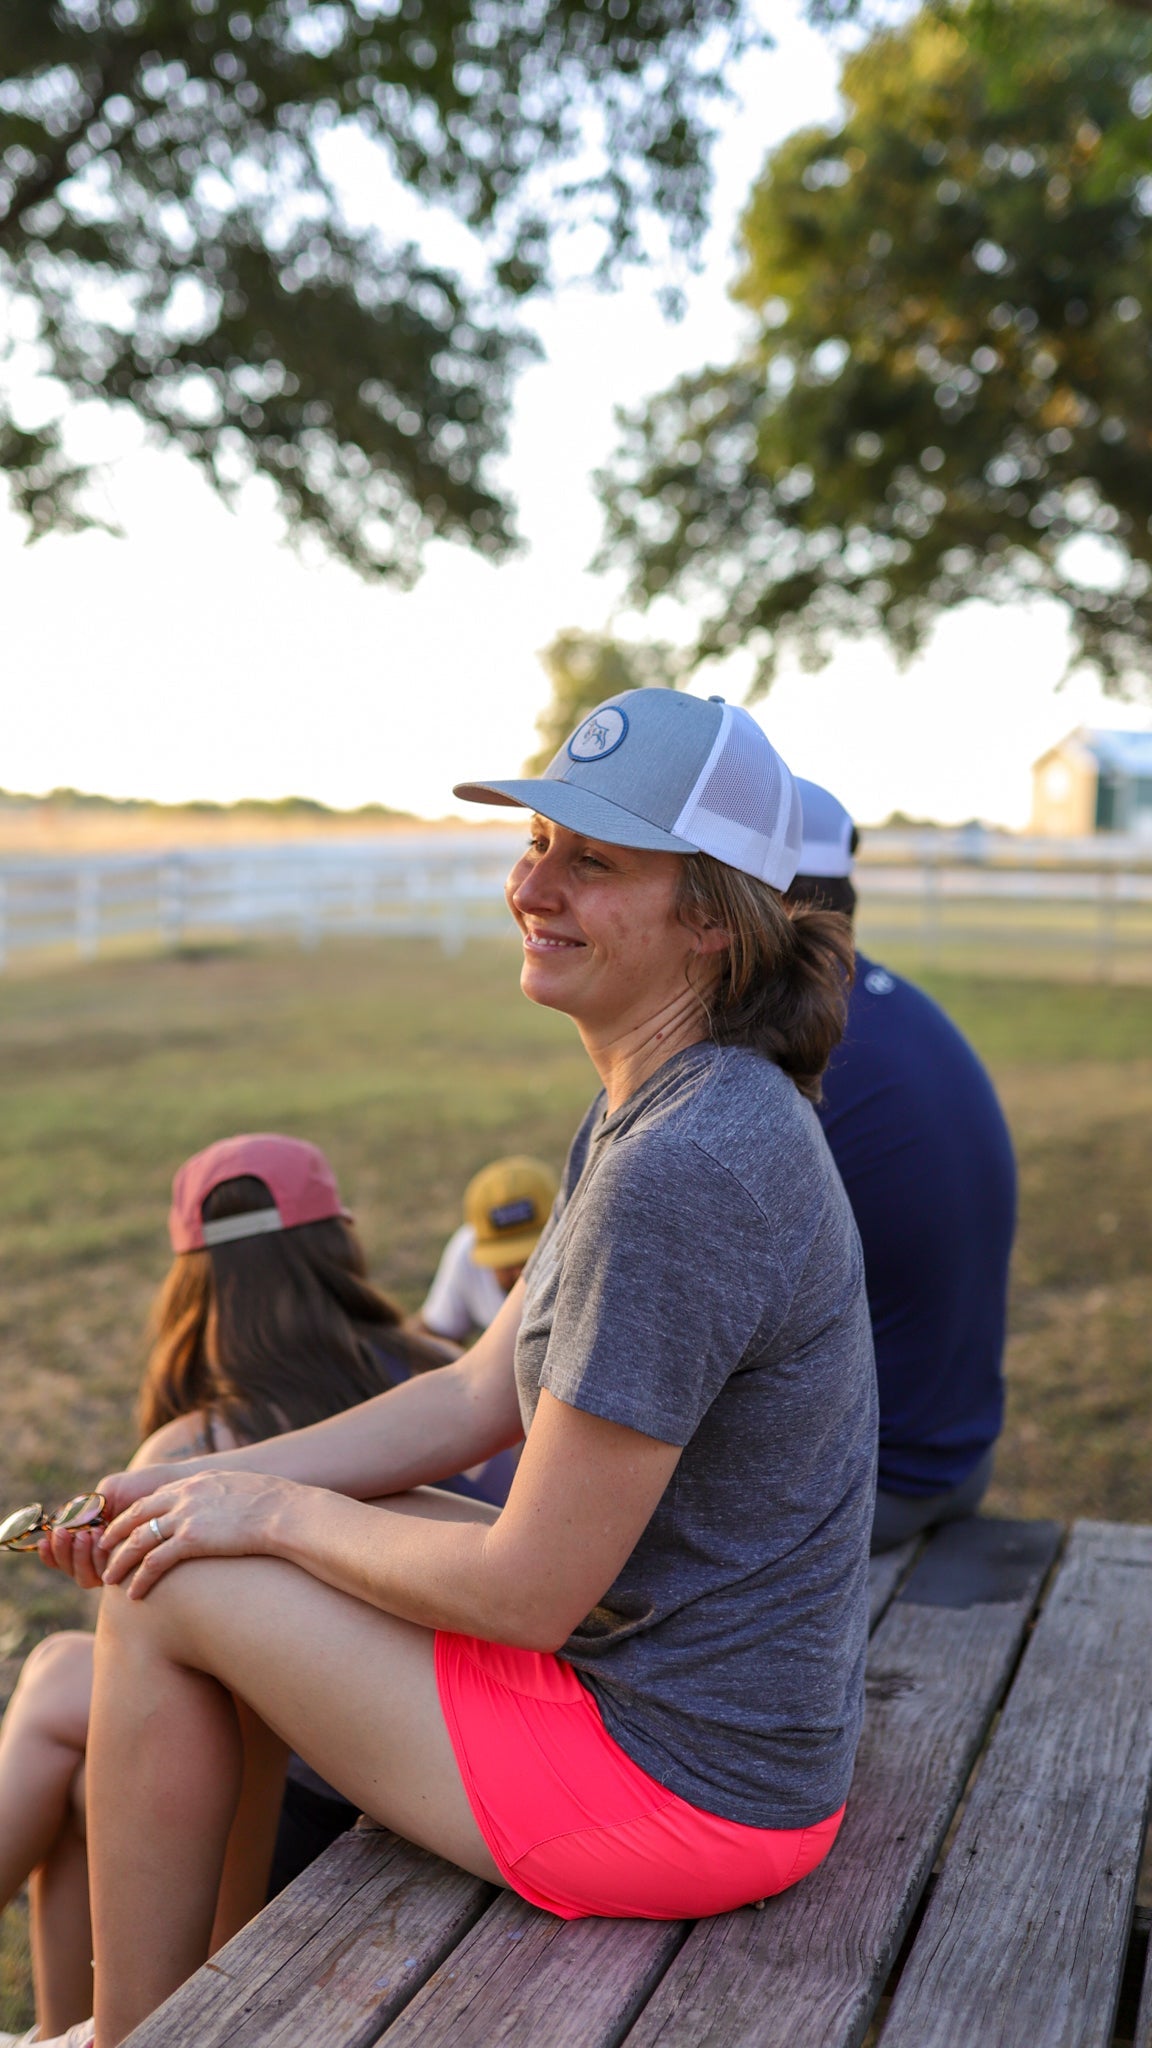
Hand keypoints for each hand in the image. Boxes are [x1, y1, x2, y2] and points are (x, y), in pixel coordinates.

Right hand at [34, 1465, 190, 1586]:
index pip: (64, 1556)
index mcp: (93, 1540)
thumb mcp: (111, 1492)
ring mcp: (118, 1567)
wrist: (177, 1489)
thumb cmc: (144, 1487)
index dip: (52, 1553)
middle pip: (71, 1570)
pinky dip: (97, 1562)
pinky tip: (98, 1541)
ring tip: (86, 1534)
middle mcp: (103, 1558)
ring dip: (79, 1557)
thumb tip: (63, 1525)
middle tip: (68, 1534)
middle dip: (65, 1553)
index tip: (47, 1538)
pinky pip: (105, 1577)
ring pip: (85, 1577)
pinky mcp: (133, 1573)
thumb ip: (87, 1508)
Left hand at [98, 1468, 299, 1599]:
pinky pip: (154, 1561)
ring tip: (109, 1578)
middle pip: (136, 1515)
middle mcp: (184, 1495)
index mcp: (195, 1481)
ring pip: (138, 1540)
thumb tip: (222, 1508)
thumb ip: (220, 1495)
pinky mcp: (191, 1539)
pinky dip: (140, 1578)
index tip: (122, 1530)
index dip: (133, 1515)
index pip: (152, 1497)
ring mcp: (186, 1516)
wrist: (286, 1512)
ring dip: (120, 1561)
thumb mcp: (240, 1488)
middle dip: (115, 1535)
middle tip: (103, 1551)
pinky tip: (134, 1593)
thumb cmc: (274, 1505)